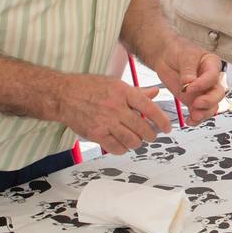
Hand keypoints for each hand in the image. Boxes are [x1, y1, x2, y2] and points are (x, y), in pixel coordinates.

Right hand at [51, 73, 170, 155]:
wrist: (64, 95)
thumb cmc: (90, 87)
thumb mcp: (115, 84)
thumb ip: (137, 92)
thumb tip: (155, 93)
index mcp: (123, 92)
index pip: (149, 108)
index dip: (161, 120)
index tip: (167, 128)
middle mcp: (116, 107)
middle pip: (142, 127)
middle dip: (151, 135)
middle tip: (151, 135)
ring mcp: (105, 122)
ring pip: (132, 140)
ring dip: (137, 142)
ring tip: (137, 140)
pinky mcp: (96, 134)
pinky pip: (116, 147)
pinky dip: (123, 148)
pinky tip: (123, 144)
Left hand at [160, 46, 223, 123]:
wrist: (165, 56)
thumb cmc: (178, 50)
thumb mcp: (184, 56)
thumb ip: (188, 71)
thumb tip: (189, 84)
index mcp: (212, 65)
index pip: (213, 77)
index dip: (203, 84)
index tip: (189, 87)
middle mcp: (210, 80)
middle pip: (218, 94)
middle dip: (208, 101)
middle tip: (196, 104)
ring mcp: (203, 92)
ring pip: (212, 106)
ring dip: (204, 113)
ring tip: (193, 116)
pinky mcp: (194, 100)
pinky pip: (200, 112)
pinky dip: (196, 119)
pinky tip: (189, 121)